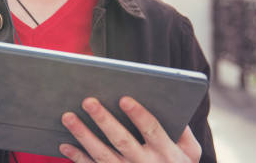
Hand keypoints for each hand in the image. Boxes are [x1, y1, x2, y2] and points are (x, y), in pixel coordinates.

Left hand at [59, 97, 200, 162]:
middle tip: (88, 101)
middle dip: (104, 120)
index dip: (139, 115)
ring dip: (83, 135)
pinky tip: (64, 145)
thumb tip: (171, 106)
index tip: (124, 98)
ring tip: (67, 117)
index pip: (152, 130)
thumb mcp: (190, 153)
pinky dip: (77, 158)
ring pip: (102, 155)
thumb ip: (184, 132)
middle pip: (122, 140)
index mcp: (166, 152)